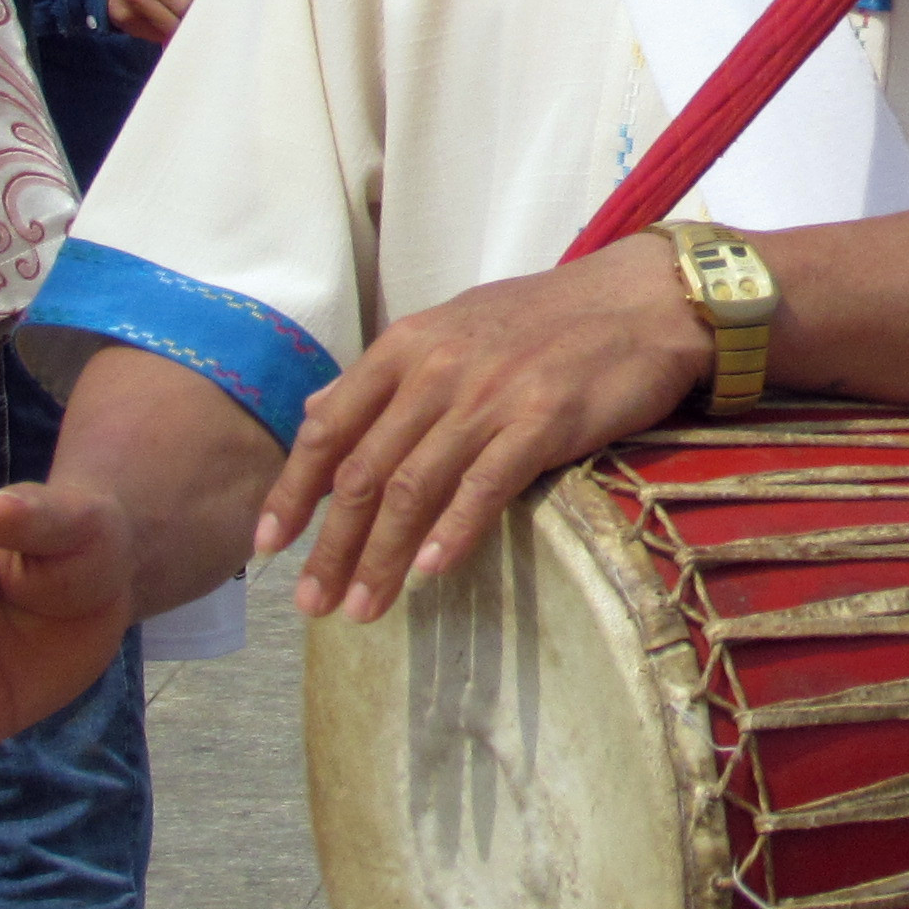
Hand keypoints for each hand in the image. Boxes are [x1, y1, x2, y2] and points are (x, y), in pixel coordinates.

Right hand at [107, 0, 206, 45]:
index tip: (215, 0)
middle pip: (183, 4)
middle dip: (197, 14)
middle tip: (205, 18)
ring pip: (170, 24)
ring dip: (183, 28)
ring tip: (190, 26)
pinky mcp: (122, 16)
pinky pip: (153, 34)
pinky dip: (164, 34)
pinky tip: (168, 27)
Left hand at [255, 236, 708, 620]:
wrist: (641, 300)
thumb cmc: (545, 319)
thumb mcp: (449, 326)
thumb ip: (382, 375)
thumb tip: (316, 411)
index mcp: (405, 347)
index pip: (328, 428)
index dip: (293, 492)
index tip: (268, 547)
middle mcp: (436, 370)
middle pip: (365, 472)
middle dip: (331, 546)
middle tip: (310, 602)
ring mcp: (489, 395)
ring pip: (415, 488)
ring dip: (382, 557)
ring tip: (363, 608)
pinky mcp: (543, 420)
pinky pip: (485, 485)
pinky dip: (454, 531)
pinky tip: (432, 572)